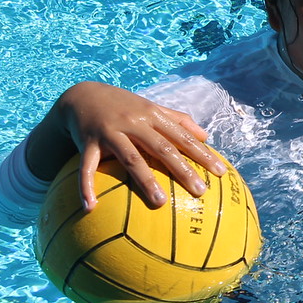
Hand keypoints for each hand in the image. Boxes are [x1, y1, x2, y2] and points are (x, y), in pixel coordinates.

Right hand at [33, 81, 225, 209]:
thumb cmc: (124, 106)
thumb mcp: (152, 108)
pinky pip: (86, 168)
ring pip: (131, 158)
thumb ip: (179, 121)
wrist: (82, 95)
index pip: (182, 137)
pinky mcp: (88, 142)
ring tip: (160, 203)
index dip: (202, 154)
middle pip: (162, 148)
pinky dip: (86, 187)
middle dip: (183, 169)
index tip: (220, 172)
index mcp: (153, 116)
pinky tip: (91, 207)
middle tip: (200, 191)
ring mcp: (111, 132)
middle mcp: (134, 123)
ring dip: (145, 181)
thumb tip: (206, 136)